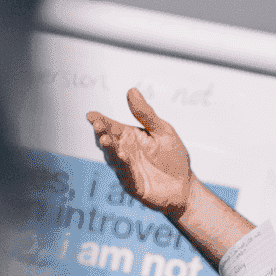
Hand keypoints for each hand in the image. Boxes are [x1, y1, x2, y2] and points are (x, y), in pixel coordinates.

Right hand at [87, 89, 191, 220]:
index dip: (100, 120)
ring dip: (109, 149)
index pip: (111, 126)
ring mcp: (126, 169)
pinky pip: (127, 175)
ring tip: (105, 139)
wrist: (184, 185)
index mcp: (129, 137)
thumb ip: (146, 114)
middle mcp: (124, 152)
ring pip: (114, 158)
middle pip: (108, 141)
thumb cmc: (172, 156)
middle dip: (101, 133)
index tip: (91, 115)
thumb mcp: (162, 131)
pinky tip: (122, 157)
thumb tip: (131, 90)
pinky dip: (123, 166)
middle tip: (98, 124)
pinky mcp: (133, 185)